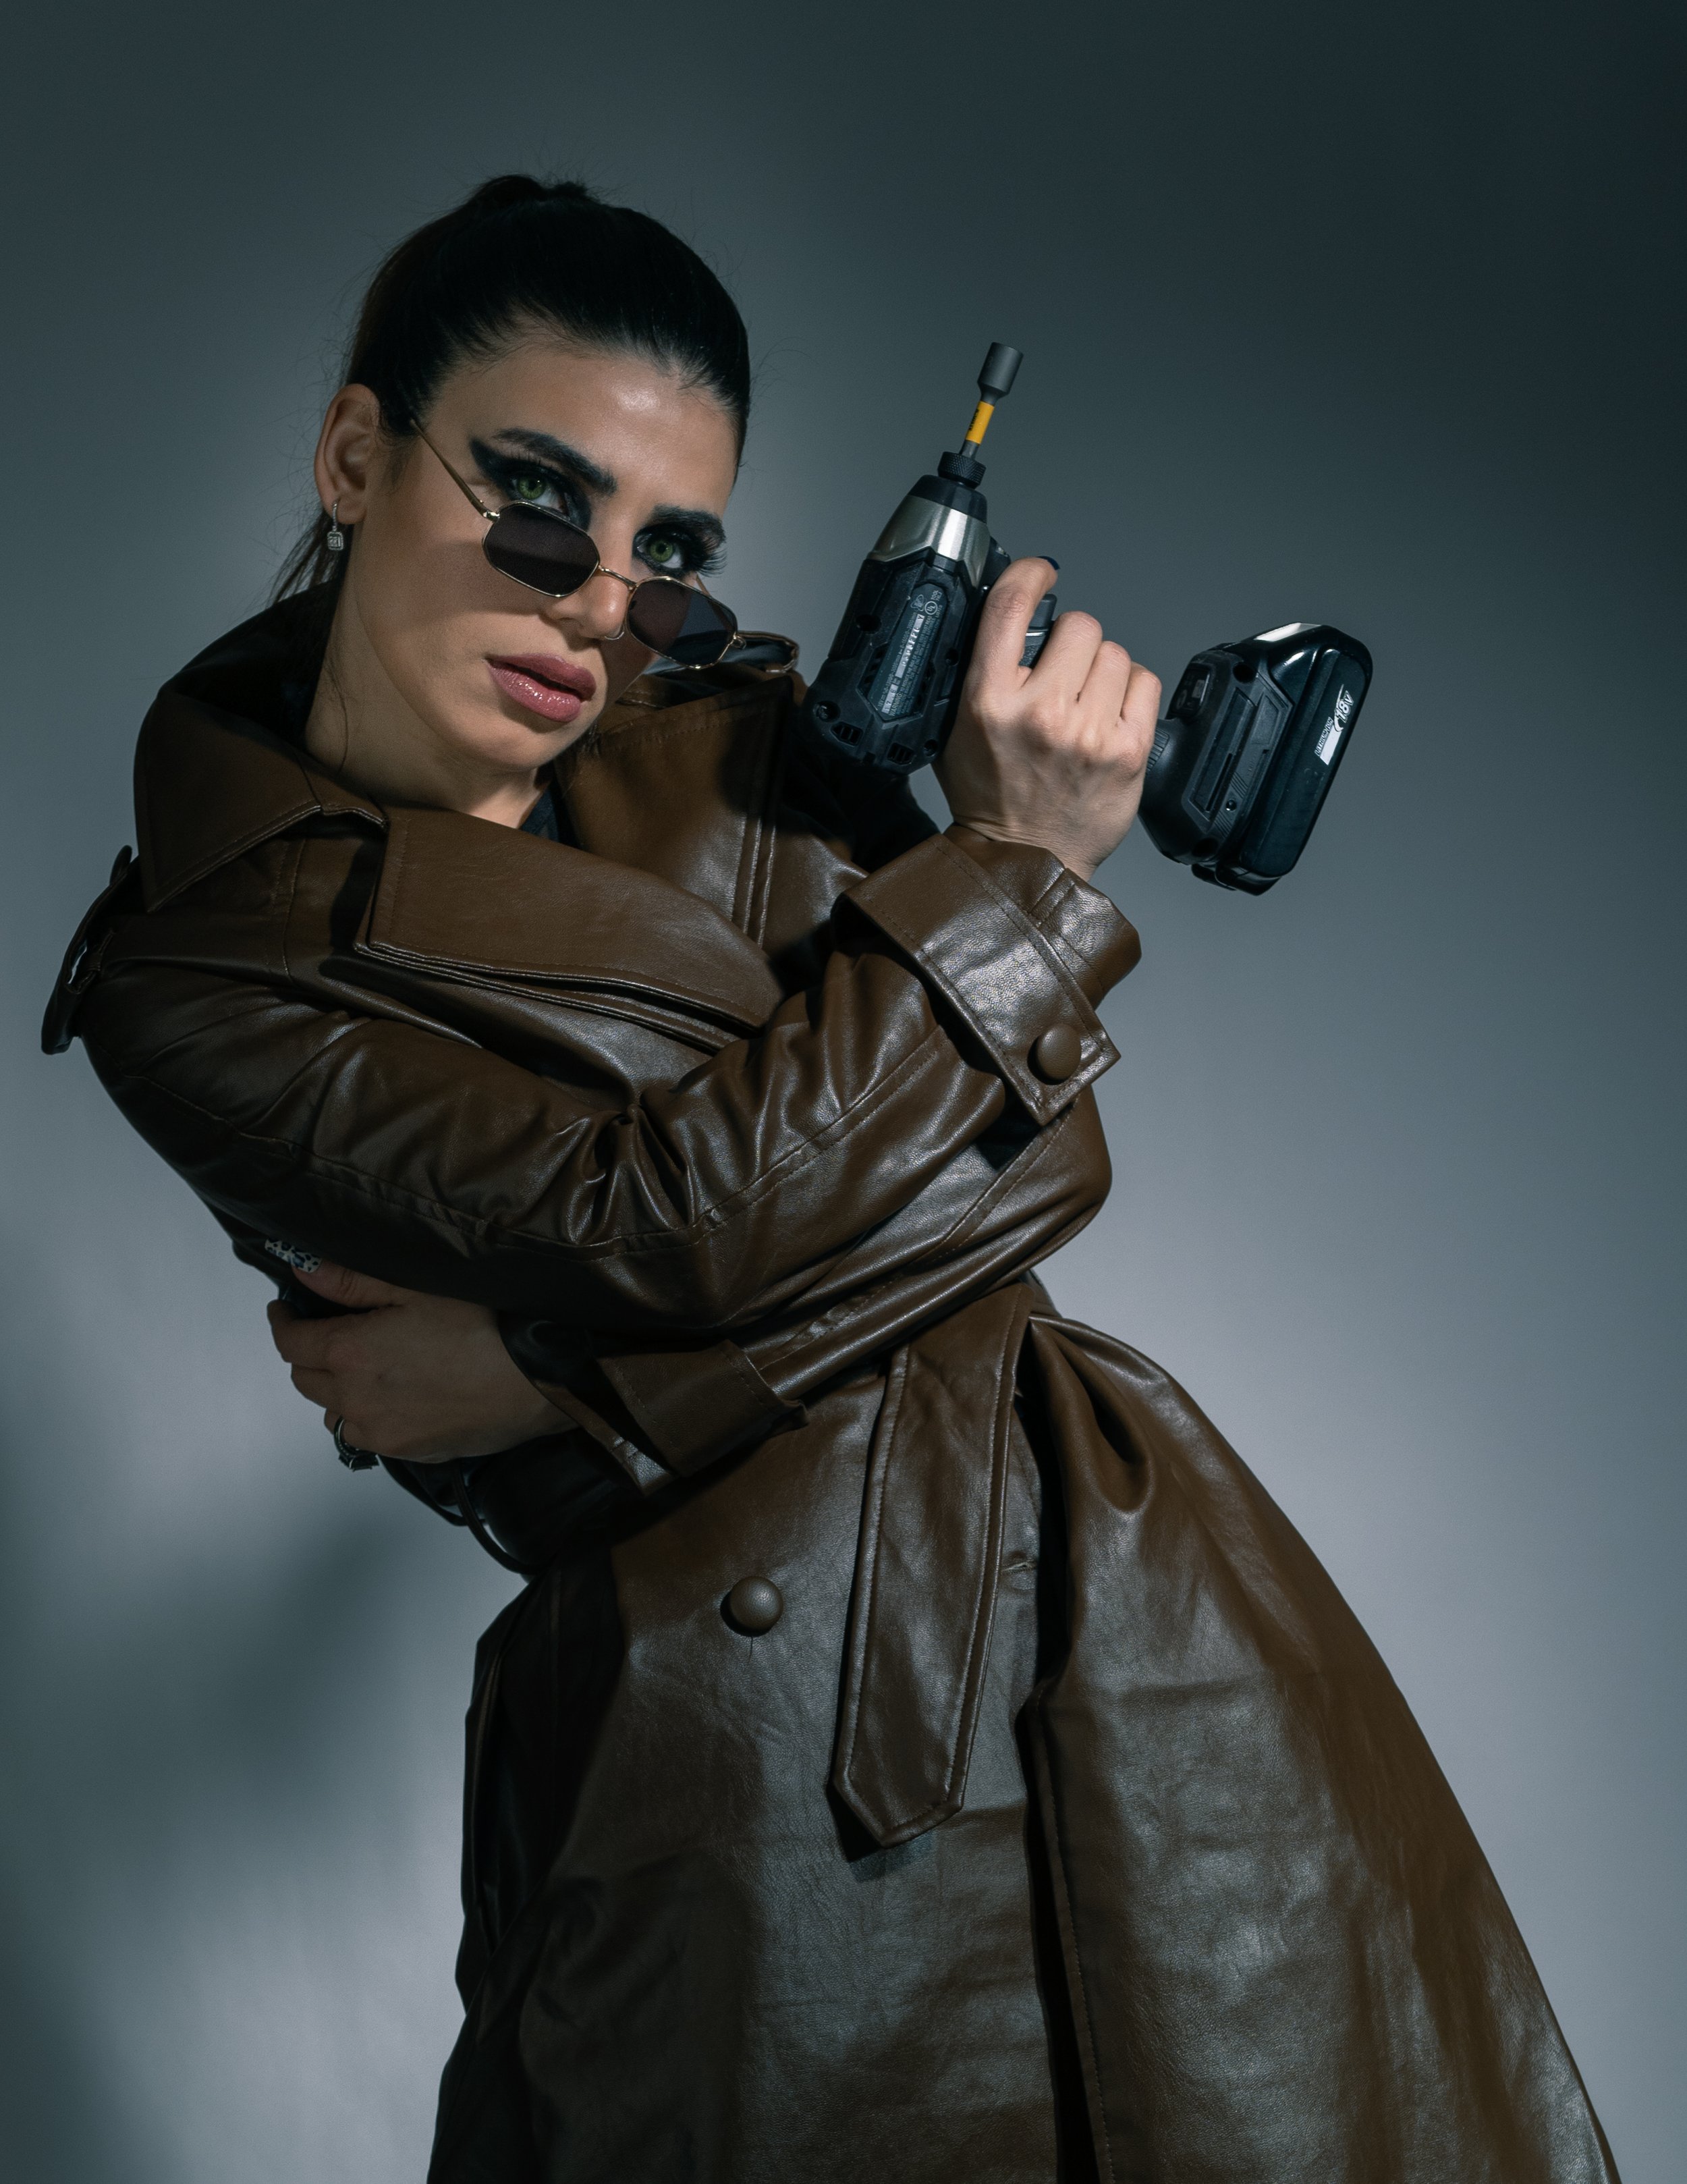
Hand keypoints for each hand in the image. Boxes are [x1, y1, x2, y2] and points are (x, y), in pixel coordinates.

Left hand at [266, 1260, 565, 1463]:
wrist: (537, 1382)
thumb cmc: (483, 1327)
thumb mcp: (417, 1289)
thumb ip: (352, 1282)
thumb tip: (303, 1271)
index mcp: (351, 1353)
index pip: (291, 1342)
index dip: (282, 1321)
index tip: (285, 1309)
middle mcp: (354, 1400)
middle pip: (305, 1380)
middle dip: (307, 1354)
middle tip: (328, 1332)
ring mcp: (380, 1432)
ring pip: (332, 1415)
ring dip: (336, 1391)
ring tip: (364, 1370)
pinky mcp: (408, 1453)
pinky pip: (367, 1437)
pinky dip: (366, 1418)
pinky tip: (394, 1399)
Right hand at [935, 558, 1160, 881]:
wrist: (1023, 861)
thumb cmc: (990, 795)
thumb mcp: (958, 728)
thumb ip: (980, 672)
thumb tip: (1013, 615)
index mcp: (988, 700)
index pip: (1011, 605)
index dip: (1031, 574)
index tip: (1042, 574)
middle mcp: (1040, 712)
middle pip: (1079, 625)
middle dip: (1072, 644)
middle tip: (1061, 677)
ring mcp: (1088, 732)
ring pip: (1114, 653)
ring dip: (1101, 671)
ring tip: (1084, 705)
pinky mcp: (1127, 751)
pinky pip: (1143, 683)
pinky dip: (1129, 693)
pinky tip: (1109, 717)